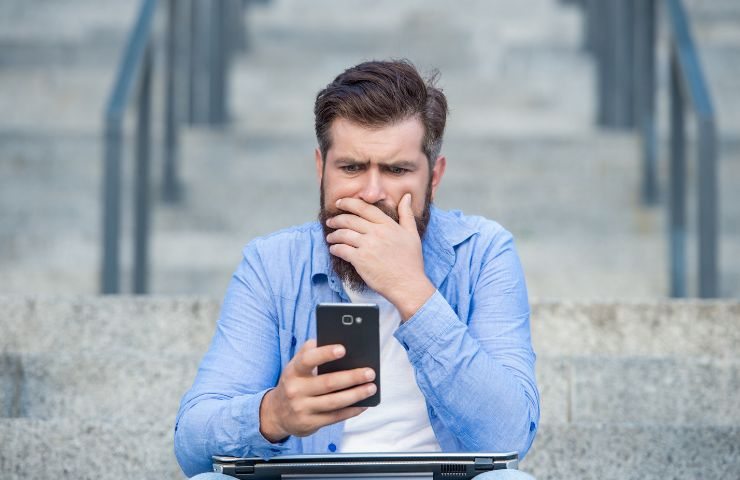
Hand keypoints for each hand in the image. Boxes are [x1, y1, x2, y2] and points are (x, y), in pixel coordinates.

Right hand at [259, 340, 375, 441]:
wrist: (276, 413)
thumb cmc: (294, 383)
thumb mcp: (295, 366)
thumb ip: (309, 351)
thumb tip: (331, 340)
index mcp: (293, 371)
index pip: (307, 360)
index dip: (325, 354)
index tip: (343, 349)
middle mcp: (295, 390)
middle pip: (327, 383)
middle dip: (352, 377)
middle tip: (370, 372)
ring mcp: (302, 409)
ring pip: (334, 402)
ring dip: (356, 395)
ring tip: (371, 388)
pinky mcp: (309, 424)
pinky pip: (335, 417)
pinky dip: (351, 411)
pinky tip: (363, 404)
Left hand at [326, 194, 434, 319]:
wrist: (407, 284)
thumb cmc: (411, 262)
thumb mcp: (412, 234)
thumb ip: (406, 214)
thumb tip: (407, 197)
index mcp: (388, 225)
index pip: (364, 208)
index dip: (349, 203)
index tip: (340, 202)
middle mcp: (376, 233)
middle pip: (350, 220)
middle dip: (336, 219)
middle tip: (330, 221)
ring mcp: (367, 246)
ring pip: (344, 234)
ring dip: (334, 235)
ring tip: (330, 237)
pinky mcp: (360, 260)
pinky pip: (342, 250)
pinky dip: (335, 248)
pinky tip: (334, 249)